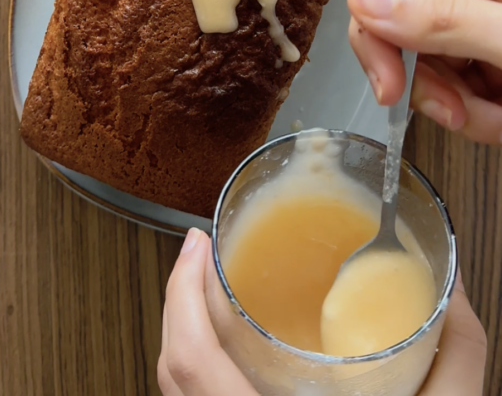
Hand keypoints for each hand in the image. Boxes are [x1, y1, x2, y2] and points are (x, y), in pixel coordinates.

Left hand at [159, 231, 485, 394]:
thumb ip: (456, 360)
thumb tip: (457, 298)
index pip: (190, 362)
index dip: (180, 295)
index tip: (196, 246)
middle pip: (170, 369)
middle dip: (177, 299)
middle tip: (198, 253)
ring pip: (173, 392)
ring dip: (183, 332)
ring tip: (205, 289)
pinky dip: (196, 367)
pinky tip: (223, 347)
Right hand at [347, 0, 501, 142]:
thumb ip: (445, 20)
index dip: (377, 28)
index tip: (391, 89)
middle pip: (406, 25)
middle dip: (426, 82)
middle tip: (460, 115)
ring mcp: (490, 21)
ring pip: (435, 67)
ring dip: (463, 109)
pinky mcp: (501, 56)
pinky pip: (465, 87)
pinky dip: (483, 114)